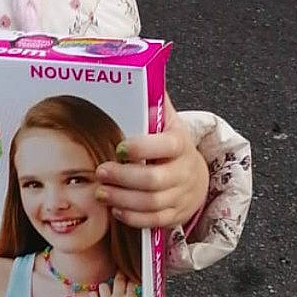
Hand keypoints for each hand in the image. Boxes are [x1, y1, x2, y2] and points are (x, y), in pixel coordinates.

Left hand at [95, 94, 208, 228]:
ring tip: (101, 192)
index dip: (141, 148)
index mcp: (180, 144)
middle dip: (124, 178)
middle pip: (154, 180)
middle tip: (100, 172)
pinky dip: (132, 217)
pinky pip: (154, 221)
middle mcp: (184, 171)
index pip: (165, 145)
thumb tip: (144, 75)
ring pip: (151, 203)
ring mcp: (181, 195)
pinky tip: (115, 208)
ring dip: (122, 199)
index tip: (119, 147)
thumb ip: (155, 104)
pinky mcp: (175, 215)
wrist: (196, 177)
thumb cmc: (172, 146)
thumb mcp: (168, 123)